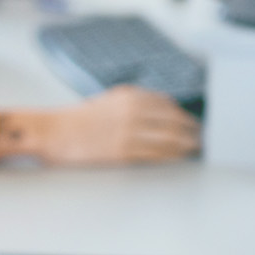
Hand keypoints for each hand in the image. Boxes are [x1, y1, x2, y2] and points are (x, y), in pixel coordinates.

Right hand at [0, 85, 200, 164]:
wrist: (53, 133)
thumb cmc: (77, 120)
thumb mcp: (107, 101)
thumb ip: (133, 103)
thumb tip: (160, 112)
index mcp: (129, 96)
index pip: (167, 104)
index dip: (183, 115)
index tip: (191, 122)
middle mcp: (133, 111)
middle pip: (174, 121)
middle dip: (192, 130)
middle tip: (201, 137)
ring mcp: (129, 132)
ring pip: (170, 138)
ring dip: (187, 144)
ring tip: (196, 149)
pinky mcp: (123, 151)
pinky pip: (157, 153)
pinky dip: (173, 156)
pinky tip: (179, 158)